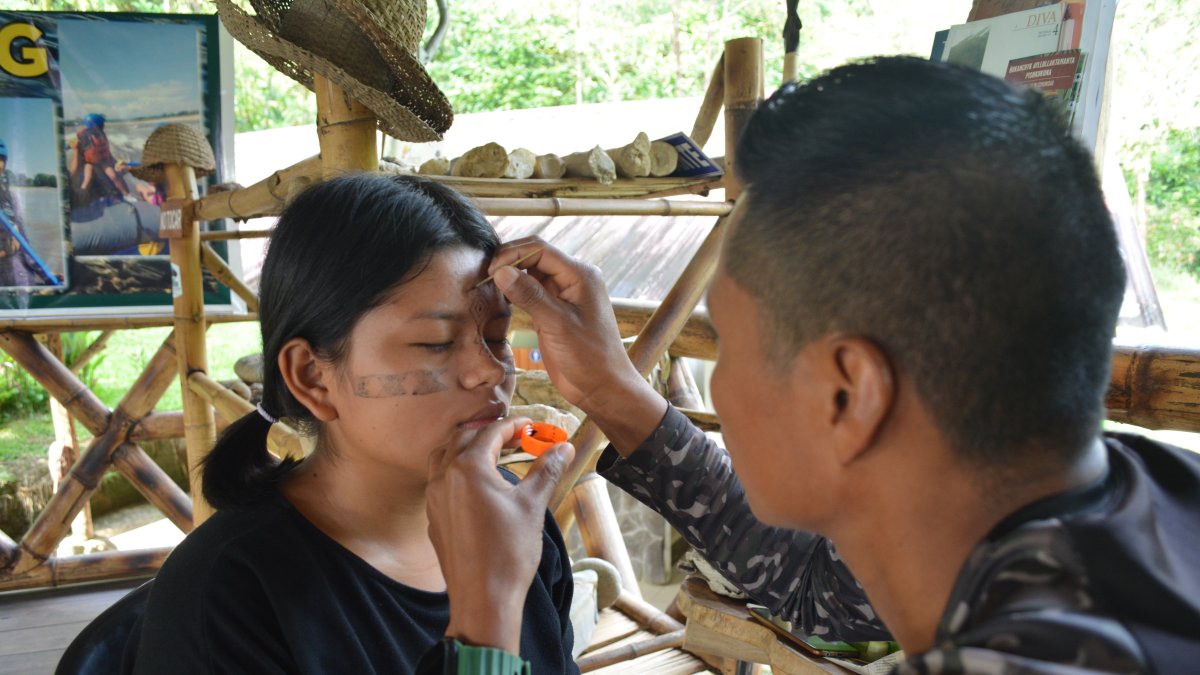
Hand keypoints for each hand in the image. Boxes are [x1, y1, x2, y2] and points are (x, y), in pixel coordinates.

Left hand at [425, 416, 573, 652]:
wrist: (483, 598)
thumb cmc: (508, 552)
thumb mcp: (532, 506)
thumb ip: (546, 470)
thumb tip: (564, 447)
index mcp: (468, 469)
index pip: (490, 433)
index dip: (513, 425)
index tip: (532, 425)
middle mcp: (444, 478)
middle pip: (462, 438)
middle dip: (489, 432)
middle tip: (515, 436)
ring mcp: (434, 498)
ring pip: (443, 456)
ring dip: (466, 447)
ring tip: (491, 452)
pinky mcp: (433, 518)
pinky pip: (439, 481)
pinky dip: (455, 469)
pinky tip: (476, 483)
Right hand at [488, 238, 667, 453]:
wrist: (602, 387)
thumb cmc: (590, 357)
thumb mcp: (557, 324)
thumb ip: (530, 296)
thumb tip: (501, 271)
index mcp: (580, 275)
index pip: (540, 250)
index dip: (513, 254)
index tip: (490, 269)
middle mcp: (573, 280)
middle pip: (535, 257)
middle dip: (509, 261)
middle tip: (485, 275)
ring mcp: (563, 295)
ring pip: (531, 274)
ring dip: (511, 276)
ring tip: (487, 283)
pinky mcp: (554, 311)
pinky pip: (532, 292)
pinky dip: (516, 292)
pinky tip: (501, 296)